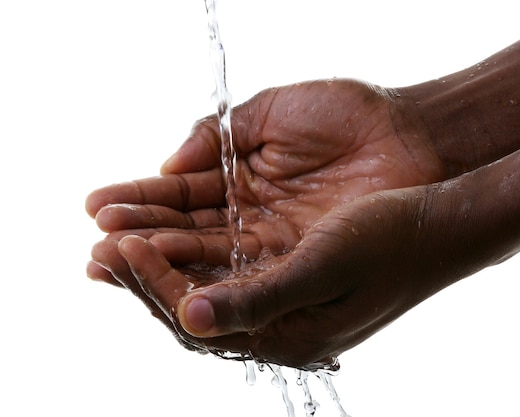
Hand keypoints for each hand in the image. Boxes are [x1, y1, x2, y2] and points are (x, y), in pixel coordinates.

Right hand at [87, 78, 444, 283]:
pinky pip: (248, 275)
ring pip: (210, 258)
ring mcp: (276, 244)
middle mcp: (254, 216)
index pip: (183, 194)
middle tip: (96, 246)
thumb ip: (219, 135)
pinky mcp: (301, 265)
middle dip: (140, 238)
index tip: (96, 206)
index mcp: (243, 176)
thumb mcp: (273, 111)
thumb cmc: (349, 114)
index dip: (141, 200)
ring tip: (114, 261)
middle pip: (188, 233)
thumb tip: (168, 162)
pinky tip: (168, 276)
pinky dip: (208, 276)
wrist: (412, 137)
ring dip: (162, 261)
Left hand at [112, 187, 434, 368]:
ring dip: (164, 264)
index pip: (199, 318)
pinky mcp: (289, 276)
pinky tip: (173, 238)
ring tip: (121, 241)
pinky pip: (228, 271)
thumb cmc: (391, 242)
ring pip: (206, 288)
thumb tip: (189, 317)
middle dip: (146, 278)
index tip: (122, 245)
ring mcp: (284, 302)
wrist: (436, 226)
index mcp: (287, 334)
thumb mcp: (324, 267)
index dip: (155, 283)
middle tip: (100, 249)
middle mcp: (280, 325)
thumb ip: (257, 299)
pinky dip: (194, 253)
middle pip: (194, 307)